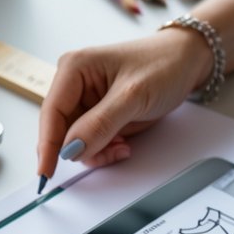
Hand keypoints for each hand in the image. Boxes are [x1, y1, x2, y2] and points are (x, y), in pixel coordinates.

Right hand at [36, 27, 212, 179]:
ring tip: (124, 144)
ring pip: (77, 142)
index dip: (47, 144)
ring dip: (98, 151)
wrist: (188, 62)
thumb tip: (71, 149)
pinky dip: (106, 149)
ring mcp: (86, 101)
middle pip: (62, 131)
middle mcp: (74, 84)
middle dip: (83, 148)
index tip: (46, 171)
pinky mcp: (98, 114)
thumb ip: (100, 124)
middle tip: (110, 153)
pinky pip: (92, 142)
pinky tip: (124, 143)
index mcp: (74, 68)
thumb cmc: (163, 65)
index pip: (51, 112)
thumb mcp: (133, 96)